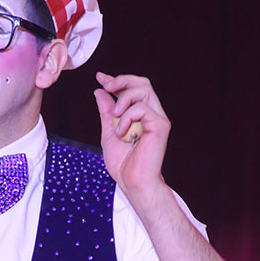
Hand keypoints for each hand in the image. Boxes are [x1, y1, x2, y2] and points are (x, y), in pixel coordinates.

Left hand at [94, 72, 170, 202]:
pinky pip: (142, 108)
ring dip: (123, 100)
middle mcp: (152, 114)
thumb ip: (106, 112)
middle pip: (142, 83)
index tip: (100, 78)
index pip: (134, 89)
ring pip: (143, 90)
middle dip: (122, 81)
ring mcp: (158, 119)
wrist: (132, 182)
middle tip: (107, 86)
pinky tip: (121, 132)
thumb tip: (100, 92)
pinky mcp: (160, 126)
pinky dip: (126, 117)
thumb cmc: (124, 164)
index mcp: (142, 116)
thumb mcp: (108, 132)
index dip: (117, 80)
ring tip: (115, 118)